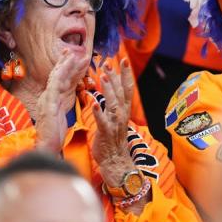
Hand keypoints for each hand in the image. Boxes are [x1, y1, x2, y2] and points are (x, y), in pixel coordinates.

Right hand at [34, 48, 89, 152]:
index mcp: (51, 99)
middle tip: (73, 50)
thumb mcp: (61, 116)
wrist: (46, 147)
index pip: (61, 81)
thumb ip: (63, 104)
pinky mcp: (49, 102)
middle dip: (65, 62)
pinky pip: (56, 83)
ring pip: (57, 76)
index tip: (74, 59)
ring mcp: (47, 98)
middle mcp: (48, 96)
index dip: (67, 69)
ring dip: (66, 63)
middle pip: (58, 75)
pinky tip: (68, 63)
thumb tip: (67, 94)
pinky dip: (62, 72)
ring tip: (74, 53)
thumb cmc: (54, 135)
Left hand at [91, 59, 137, 183]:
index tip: (122, 59)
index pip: (127, 87)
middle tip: (109, 61)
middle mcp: (122, 114)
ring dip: (108, 89)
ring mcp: (115, 123)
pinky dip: (98, 112)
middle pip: (120, 91)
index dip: (125, 73)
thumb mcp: (116, 118)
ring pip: (112, 103)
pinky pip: (102, 121)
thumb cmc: (113, 139)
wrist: (115, 162)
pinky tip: (93, 102)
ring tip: (102, 76)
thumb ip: (114, 103)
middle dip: (115, 75)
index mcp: (124, 109)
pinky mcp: (106, 132)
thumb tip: (110, 87)